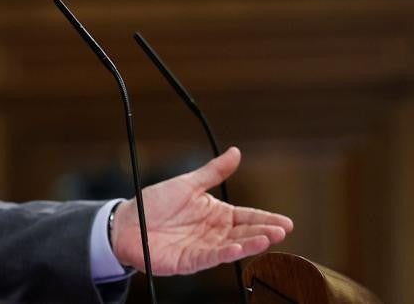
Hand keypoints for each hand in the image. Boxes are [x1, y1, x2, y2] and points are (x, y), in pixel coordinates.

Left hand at [110, 147, 292, 274]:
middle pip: (244, 232)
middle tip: (282, 230)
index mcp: (215, 214)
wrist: (127, 221)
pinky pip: (210, 257)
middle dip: (264, 232)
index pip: (247, 216)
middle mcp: (213, 232)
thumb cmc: (155, 203)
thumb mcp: (188, 183)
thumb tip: (236, 152)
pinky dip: (225, 253)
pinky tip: (239, 248)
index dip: (266, 219)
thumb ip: (214, 172)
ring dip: (250, 244)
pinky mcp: (189, 261)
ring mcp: (202, 247)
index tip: (286, 222)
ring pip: (232, 246)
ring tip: (267, 239)